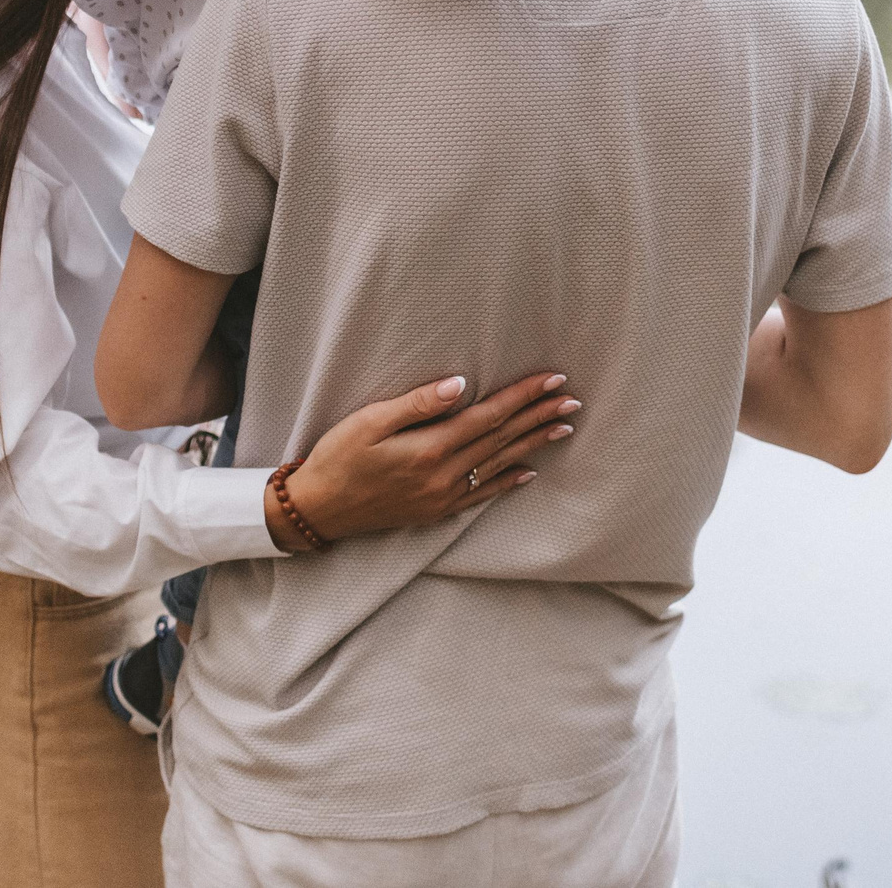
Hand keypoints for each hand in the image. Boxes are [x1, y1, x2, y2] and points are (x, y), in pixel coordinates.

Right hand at [268, 372, 578, 548]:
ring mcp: (444, 496)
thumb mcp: (370, 421)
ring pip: (499, 465)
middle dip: (539, 417)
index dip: (523, 397)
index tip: (552, 380)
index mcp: (431, 449)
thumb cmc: (339, 456)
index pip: (489, 416)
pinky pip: (483, 495)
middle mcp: (445, 476)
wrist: (320, 510)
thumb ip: (418, 404)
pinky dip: (509, 481)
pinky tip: (530, 471)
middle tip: (572, 400)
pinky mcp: (437, 510)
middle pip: (502, 439)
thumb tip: (462, 384)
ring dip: (534, 444)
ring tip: (564, 427)